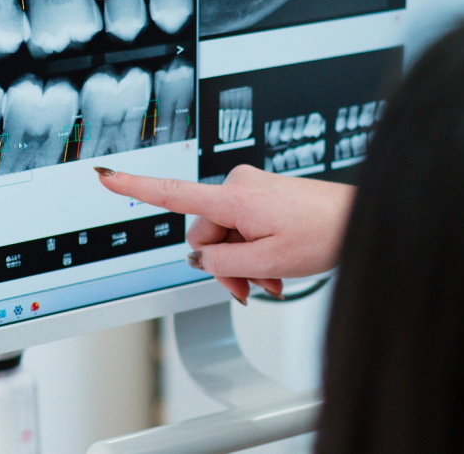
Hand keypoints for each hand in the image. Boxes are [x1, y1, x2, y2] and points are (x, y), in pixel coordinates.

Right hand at [94, 164, 354, 303]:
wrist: (359, 219)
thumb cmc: (324, 232)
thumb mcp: (266, 262)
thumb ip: (222, 264)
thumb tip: (202, 258)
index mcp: (233, 198)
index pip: (172, 192)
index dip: (134, 187)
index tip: (104, 176)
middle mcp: (238, 186)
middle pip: (205, 235)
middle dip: (224, 264)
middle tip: (252, 286)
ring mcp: (252, 189)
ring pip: (227, 237)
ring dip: (243, 263)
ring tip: (271, 282)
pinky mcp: (264, 196)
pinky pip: (245, 229)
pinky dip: (256, 253)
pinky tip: (276, 272)